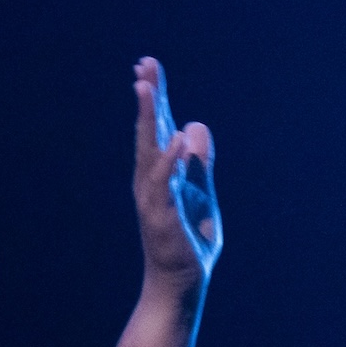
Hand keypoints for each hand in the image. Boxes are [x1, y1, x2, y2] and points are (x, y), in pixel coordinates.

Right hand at [132, 56, 221, 290]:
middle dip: (147, 99)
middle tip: (144, 67)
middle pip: (148, 132)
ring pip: (149, 152)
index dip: (154, 98)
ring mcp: (154, 198)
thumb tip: (196, 126)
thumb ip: (199, 162)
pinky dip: (171, 161)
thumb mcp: (202, 192)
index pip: (157, 128)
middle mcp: (151, 180)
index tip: (147, 66)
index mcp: (161, 172)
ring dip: (148, 120)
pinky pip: (165, 184)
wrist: (183, 280)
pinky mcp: (163, 217)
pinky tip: (180, 138)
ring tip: (147, 89)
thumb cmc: (190, 238)